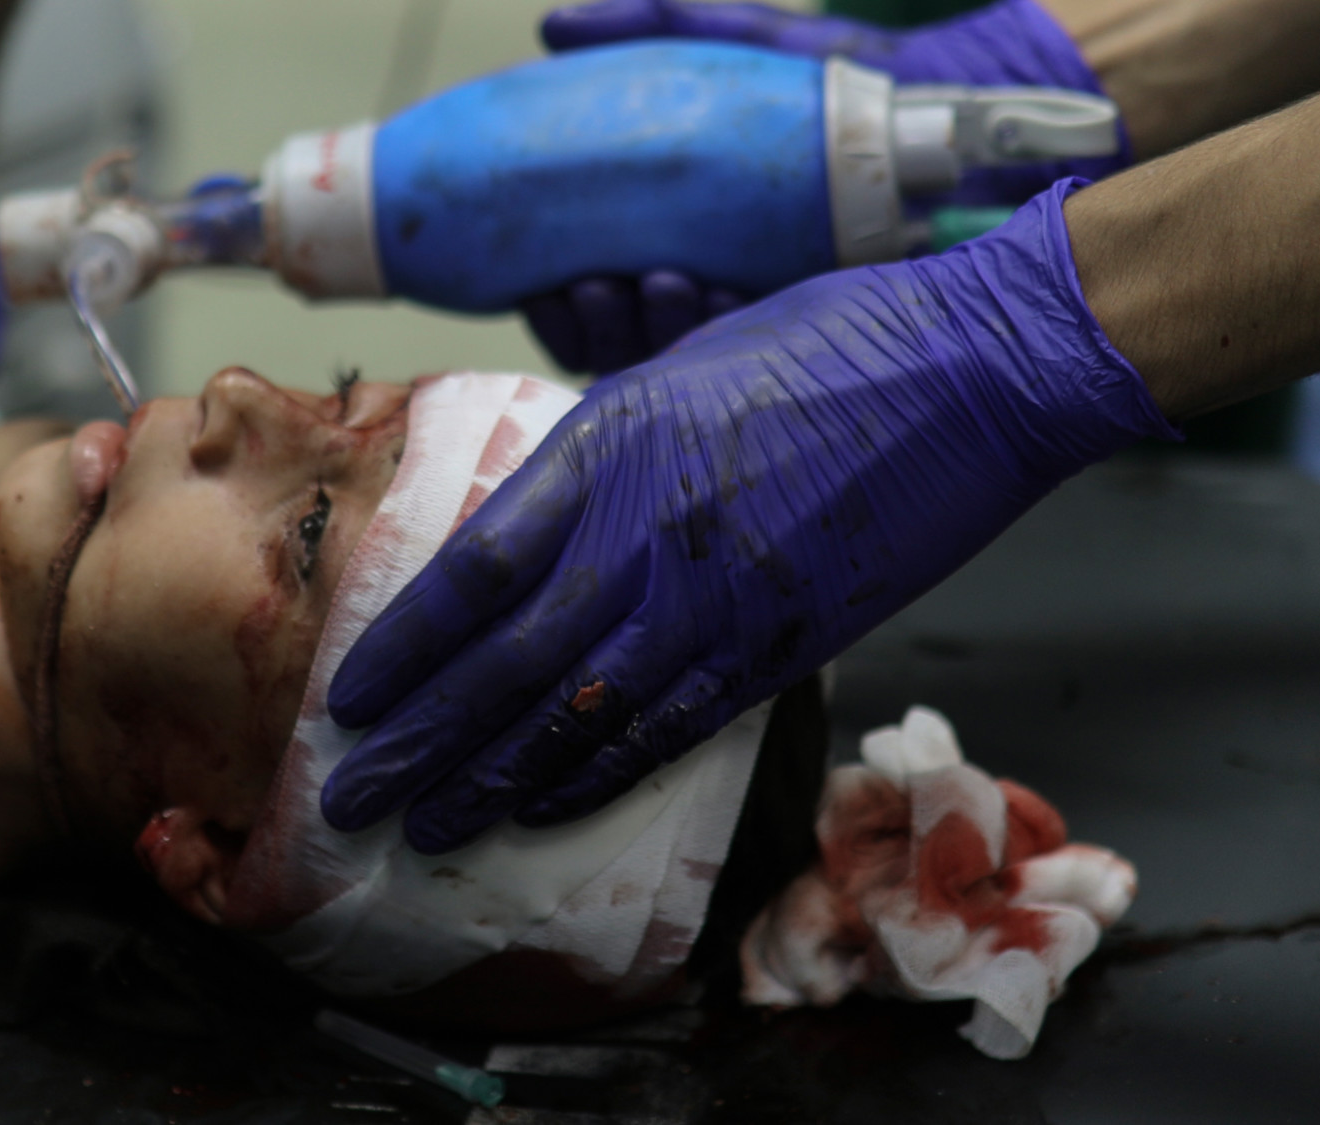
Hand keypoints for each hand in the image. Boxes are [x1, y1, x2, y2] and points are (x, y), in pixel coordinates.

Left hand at [323, 180, 1175, 853]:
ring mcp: (711, 601)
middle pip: (501, 664)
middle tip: (351, 799)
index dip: (401, 646)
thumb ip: (588, 465)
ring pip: (575, 715)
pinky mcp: (778, 644)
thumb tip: (524, 534)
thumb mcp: (668, 377)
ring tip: (429, 828)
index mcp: (602, 453)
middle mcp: (641, 536)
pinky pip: (669, 728)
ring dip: (493, 780)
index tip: (349, 696)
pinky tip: (545, 810)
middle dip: (420, 741)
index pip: (470, 573)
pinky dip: (599, 775)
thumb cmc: (822, 347)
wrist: (970, 368)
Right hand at [518, 0, 1131, 376]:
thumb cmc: (829, 79)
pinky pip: (740, 363)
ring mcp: (741, 317)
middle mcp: (688, 280)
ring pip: (664, 358)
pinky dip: (721, 334)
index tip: (541, 280)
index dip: (544, 299)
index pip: (571, 289)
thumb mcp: (737, 40)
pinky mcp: (797, 333)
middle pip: (606, 336)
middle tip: (596, 284)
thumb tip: (551, 26)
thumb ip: (649, 28)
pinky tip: (722, 298)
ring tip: (660, 282)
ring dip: (643, 332)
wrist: (941, 106)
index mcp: (653, 228)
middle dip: (588, 322)